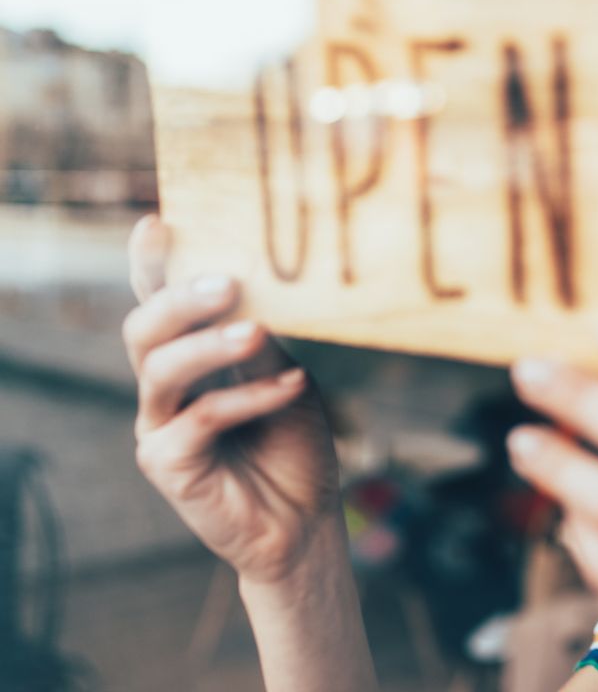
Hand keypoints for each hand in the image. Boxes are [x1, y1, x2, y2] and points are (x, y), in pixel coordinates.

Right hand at [122, 215, 341, 583]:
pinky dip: (248, 398)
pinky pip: (201, 419)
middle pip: (144, 328)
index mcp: (189, 357)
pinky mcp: (168, 465)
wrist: (307, 522)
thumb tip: (253, 287)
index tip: (158, 222)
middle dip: (180, 298)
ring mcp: (160, 426)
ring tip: (256, 331)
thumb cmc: (294, 444)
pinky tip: (292, 386)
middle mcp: (164, 388)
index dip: (152, 265)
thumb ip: (263, 341)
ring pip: (161, 369)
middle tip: (228, 281)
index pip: (160, 302)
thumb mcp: (287, 378)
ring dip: (209, 345)